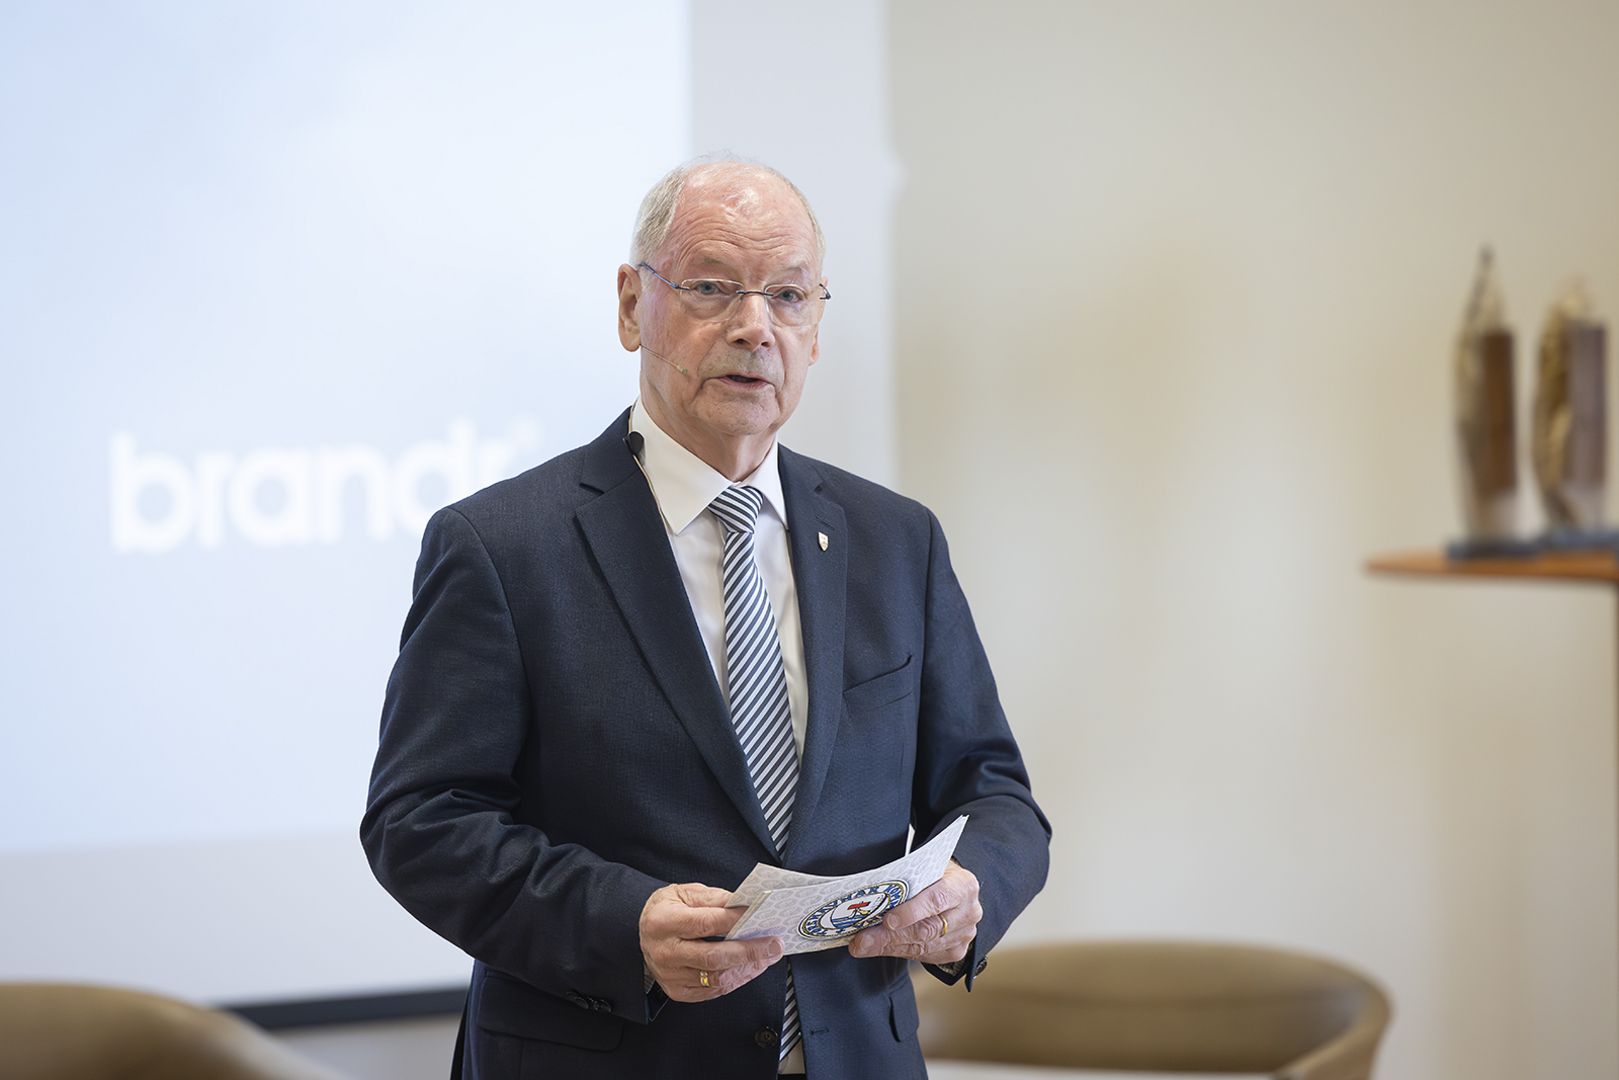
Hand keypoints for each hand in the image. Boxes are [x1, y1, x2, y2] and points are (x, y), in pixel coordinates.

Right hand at [639, 883, 782, 1001]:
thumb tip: (744, 905)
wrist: (642, 931)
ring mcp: (670, 976)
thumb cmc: (667, 910)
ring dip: (747, 968)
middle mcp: (664, 952)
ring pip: (716, 978)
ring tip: (767, 956)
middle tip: (773, 944)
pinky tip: (750, 968)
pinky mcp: (678, 991)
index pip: (705, 923)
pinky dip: (736, 980)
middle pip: (713, 957)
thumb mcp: (685, 893)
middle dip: (749, 951)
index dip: (734, 920)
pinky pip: (713, 991)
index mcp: (663, 922)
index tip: (758, 916)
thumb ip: (714, 898)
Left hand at [848, 860, 980, 964]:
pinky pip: (925, 956)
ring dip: (889, 947)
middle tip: (862, 939)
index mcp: (963, 885)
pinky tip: (881, 947)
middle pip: (927, 929)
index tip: (887, 919)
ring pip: (923, 946)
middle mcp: (969, 911)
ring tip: (863, 945)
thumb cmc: (934, 875)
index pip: (937, 899)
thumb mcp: (924, 868)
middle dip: (890, 936)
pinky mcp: (957, 951)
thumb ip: (905, 881)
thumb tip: (869, 898)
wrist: (952, 887)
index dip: (911, 911)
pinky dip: (900, 952)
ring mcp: (966, 934)